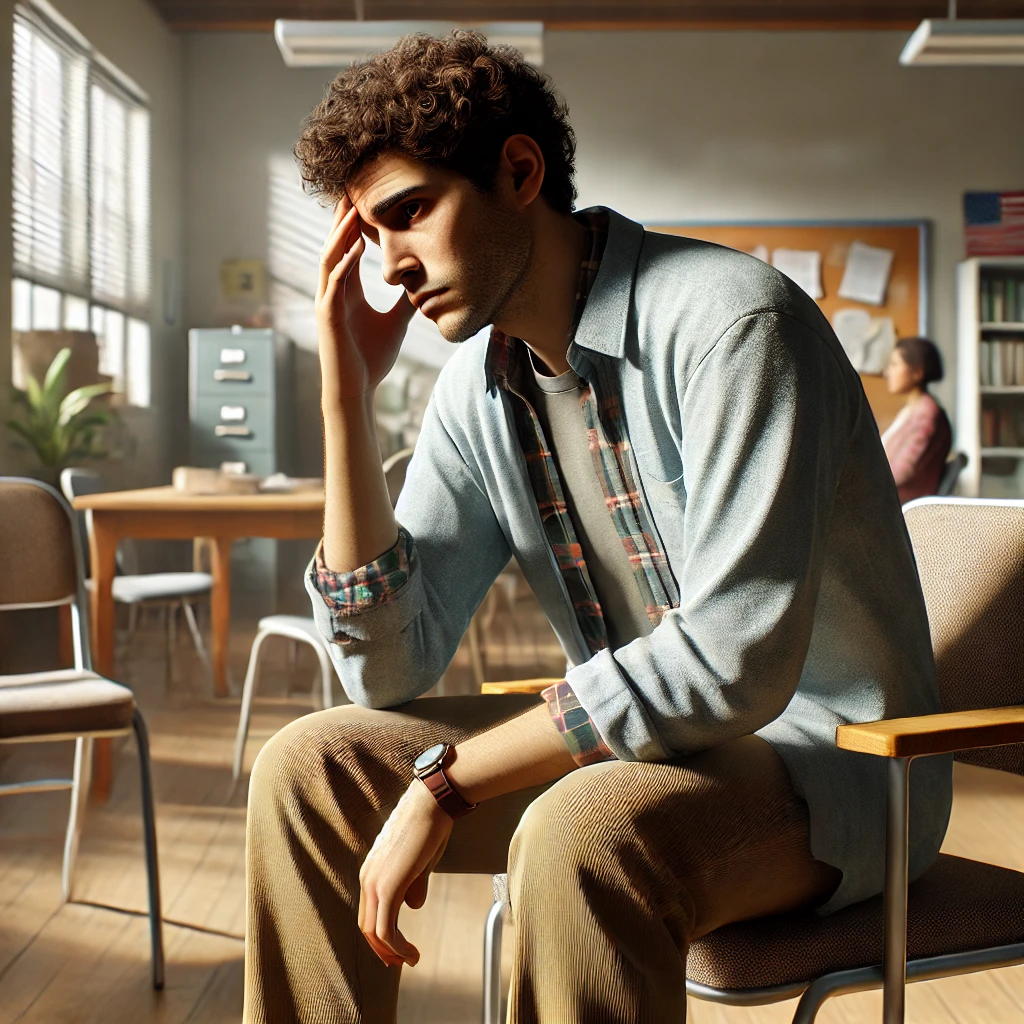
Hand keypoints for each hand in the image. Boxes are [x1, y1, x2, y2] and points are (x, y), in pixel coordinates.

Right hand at [316, 196, 415, 407]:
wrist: (357, 389)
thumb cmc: (371, 360)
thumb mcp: (396, 323)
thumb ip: (405, 302)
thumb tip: (422, 285)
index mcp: (347, 291)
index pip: (348, 249)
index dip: (355, 225)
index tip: (366, 200)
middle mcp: (333, 291)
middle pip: (335, 245)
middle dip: (342, 219)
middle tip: (352, 190)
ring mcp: (327, 302)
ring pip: (329, 258)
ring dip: (340, 234)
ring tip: (351, 209)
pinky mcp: (327, 316)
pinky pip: (333, 284)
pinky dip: (344, 265)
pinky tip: (355, 248)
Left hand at [358, 780, 453, 967]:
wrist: (432, 802)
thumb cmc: (429, 826)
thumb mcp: (420, 861)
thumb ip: (413, 884)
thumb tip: (413, 906)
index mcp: (372, 870)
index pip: (369, 912)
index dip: (380, 935)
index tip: (397, 949)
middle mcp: (367, 878)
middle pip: (366, 926)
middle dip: (382, 949)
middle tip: (400, 962)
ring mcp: (375, 882)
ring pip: (375, 931)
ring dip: (392, 952)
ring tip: (410, 960)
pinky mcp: (389, 886)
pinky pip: (387, 928)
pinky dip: (399, 946)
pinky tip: (412, 953)